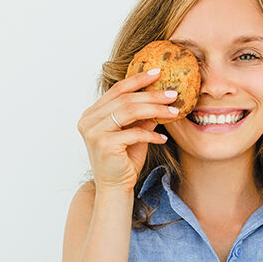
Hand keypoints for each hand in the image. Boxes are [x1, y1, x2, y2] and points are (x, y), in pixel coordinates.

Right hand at [76, 68, 181, 193]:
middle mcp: (88, 120)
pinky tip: (163, 137)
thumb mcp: (135, 133)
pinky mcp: (104, 145)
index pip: (117, 90)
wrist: (114, 189)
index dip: (137, 79)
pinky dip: (151, 134)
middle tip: (173, 94)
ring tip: (173, 112)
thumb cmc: (124, 161)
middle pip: (125, 99)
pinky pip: (133, 133)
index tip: (158, 72)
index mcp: (92, 114)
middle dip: (152, 95)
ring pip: (128, 111)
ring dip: (154, 110)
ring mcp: (94, 132)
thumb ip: (142, 115)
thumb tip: (161, 95)